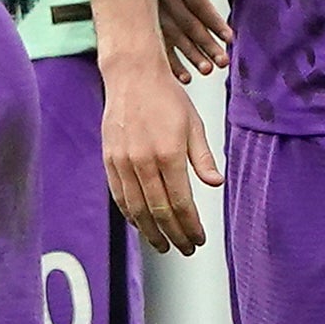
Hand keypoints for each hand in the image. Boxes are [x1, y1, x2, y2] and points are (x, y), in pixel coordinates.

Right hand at [102, 53, 219, 254]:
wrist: (132, 75)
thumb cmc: (167, 97)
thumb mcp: (194, 124)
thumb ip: (203, 157)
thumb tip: (215, 183)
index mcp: (169, 154)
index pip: (180, 202)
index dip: (190, 225)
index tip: (199, 239)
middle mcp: (143, 161)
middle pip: (158, 210)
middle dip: (173, 234)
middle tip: (185, 248)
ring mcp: (123, 161)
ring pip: (136, 207)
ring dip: (150, 230)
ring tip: (163, 245)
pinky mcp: (109, 158)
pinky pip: (119, 194)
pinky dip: (130, 213)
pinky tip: (140, 223)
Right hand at [153, 0, 235, 81]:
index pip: (197, 3)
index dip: (214, 22)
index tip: (230, 38)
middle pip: (185, 23)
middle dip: (205, 44)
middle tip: (223, 61)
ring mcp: (149, 9)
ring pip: (171, 36)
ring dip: (190, 55)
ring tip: (208, 69)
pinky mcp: (144, 23)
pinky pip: (158, 45)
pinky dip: (172, 63)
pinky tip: (185, 76)